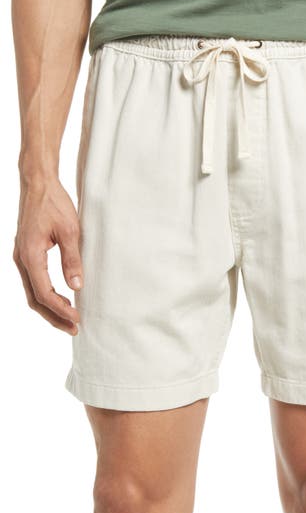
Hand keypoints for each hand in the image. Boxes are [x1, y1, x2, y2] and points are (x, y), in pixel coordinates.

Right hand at [14, 177, 81, 334]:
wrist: (38, 183)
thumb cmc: (54, 203)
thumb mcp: (70, 231)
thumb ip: (72, 260)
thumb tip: (77, 286)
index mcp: (30, 255)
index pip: (44, 293)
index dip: (60, 309)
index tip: (77, 318)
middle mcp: (21, 259)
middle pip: (34, 299)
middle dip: (54, 316)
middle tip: (74, 328)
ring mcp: (21, 257)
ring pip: (32, 292)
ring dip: (50, 308)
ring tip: (69, 319)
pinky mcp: (26, 253)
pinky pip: (33, 282)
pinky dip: (46, 295)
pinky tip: (61, 299)